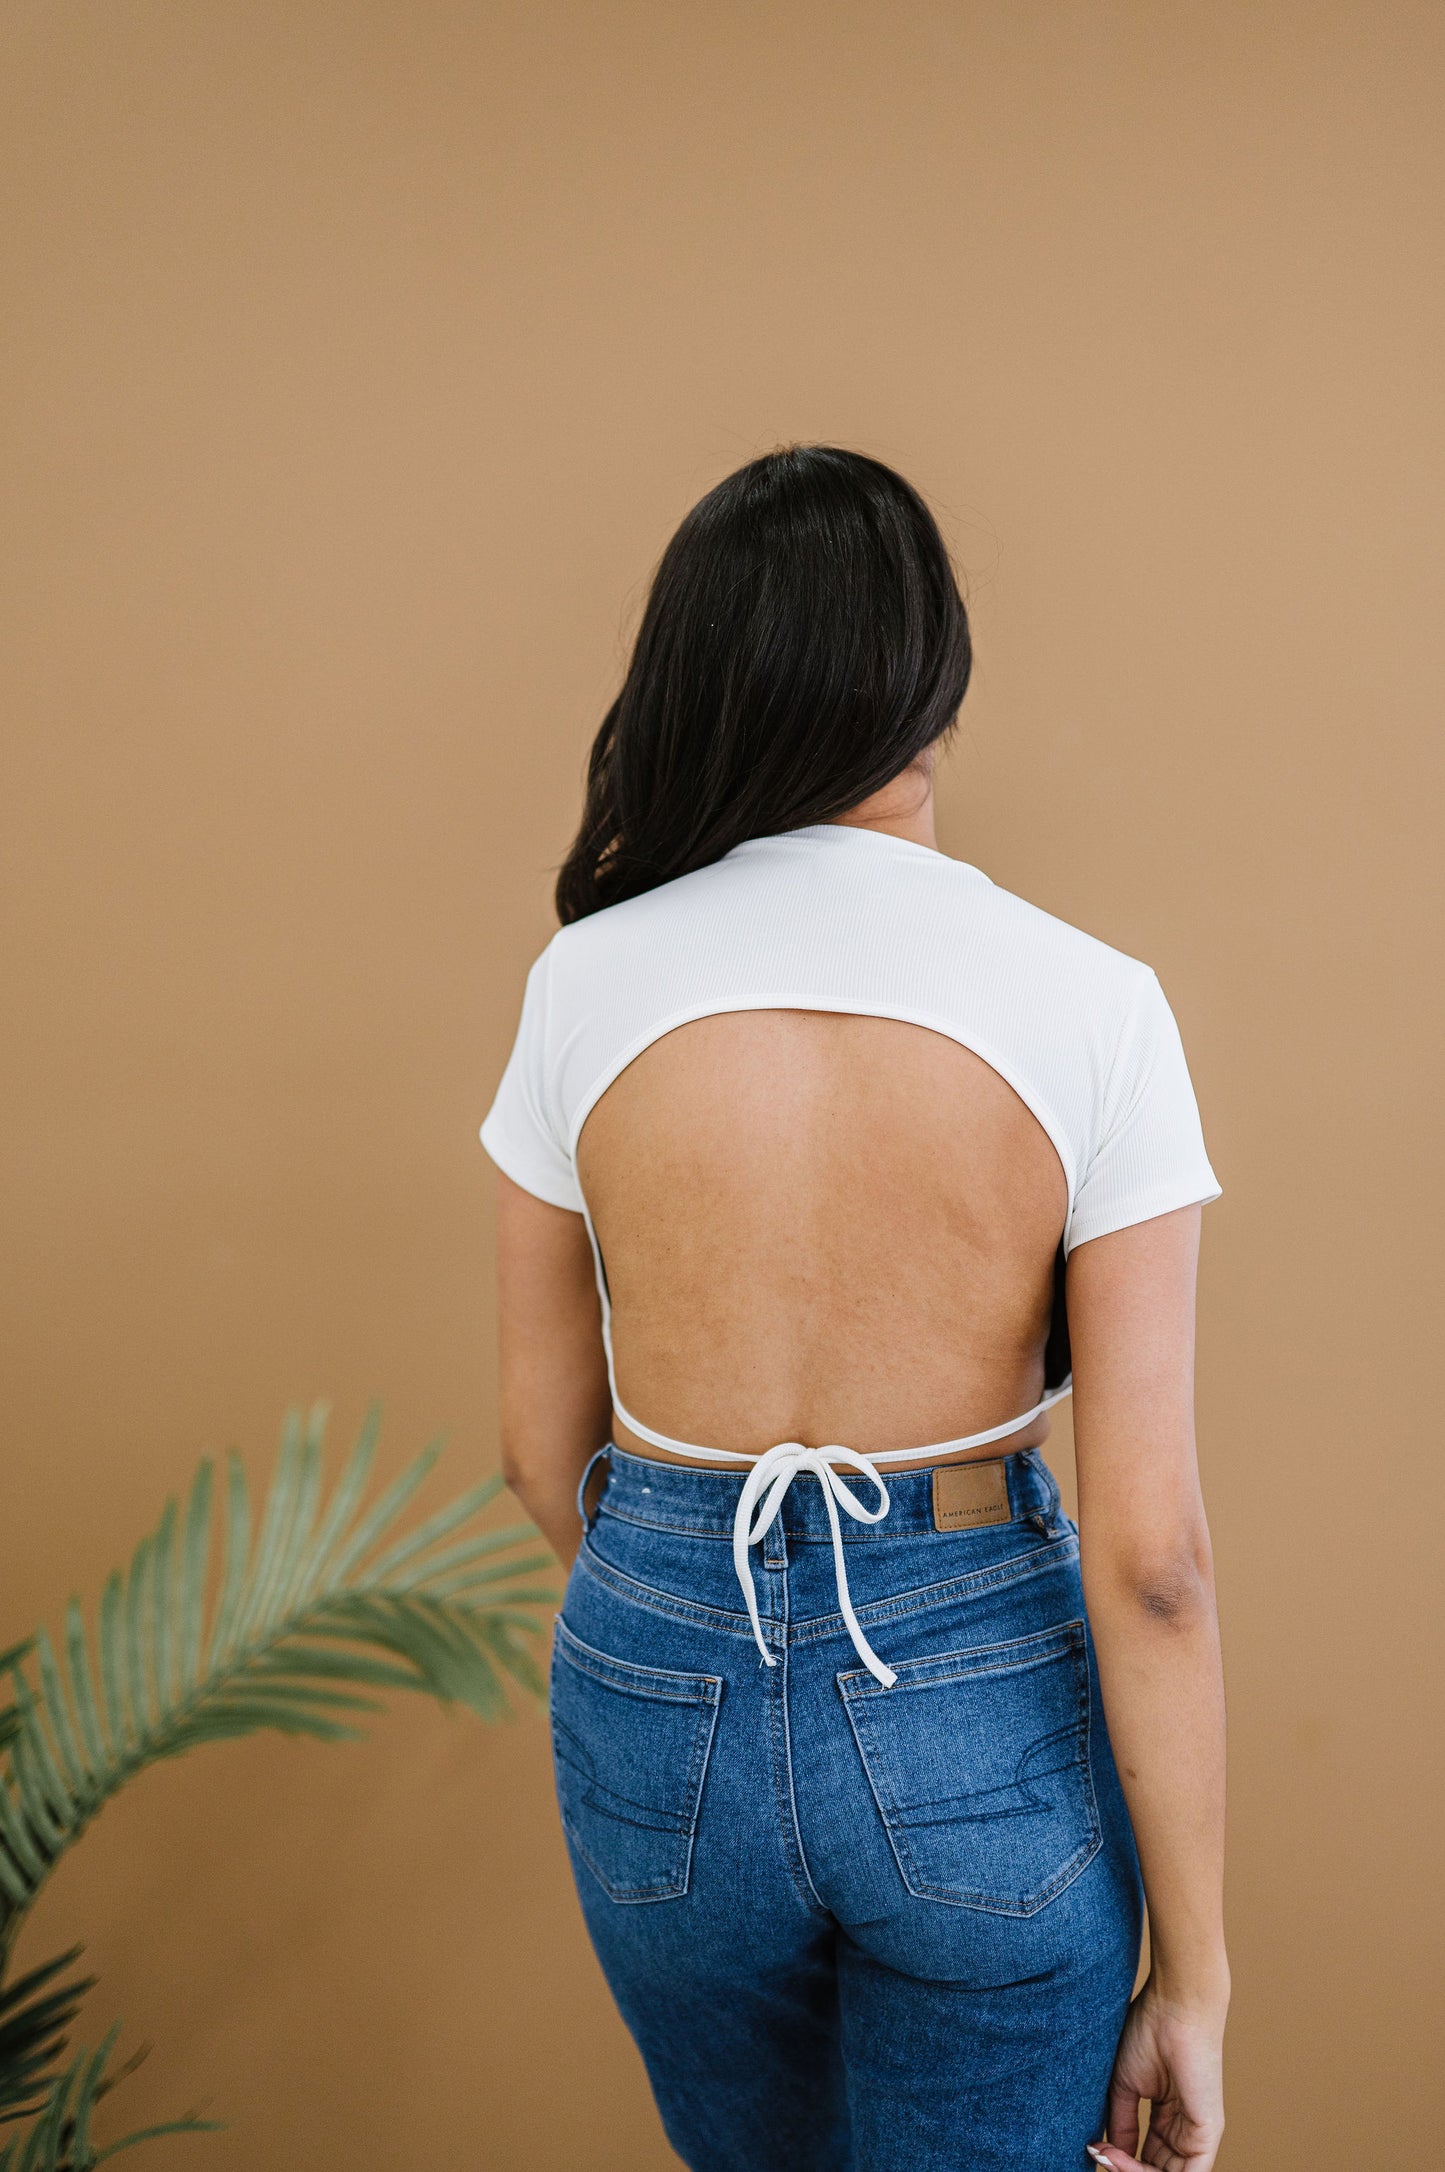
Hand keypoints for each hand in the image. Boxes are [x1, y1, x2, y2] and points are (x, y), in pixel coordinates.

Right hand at [1088, 1977, 1225, 2171]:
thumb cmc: (1148, 2032)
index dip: (1120, 2160)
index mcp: (1168, 2115)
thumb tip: (1108, 2154)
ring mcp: (1197, 2133)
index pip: (1147, 2157)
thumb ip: (1120, 2123)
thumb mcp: (1124, 2086)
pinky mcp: (1206, 2134)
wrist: (1172, 2008)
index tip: (1092, 2148)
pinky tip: (1128, 2165)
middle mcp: (1184, 2128)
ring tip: (1109, 2158)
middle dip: (1126, 2169)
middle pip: (1157, 2169)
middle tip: (1100, 2156)